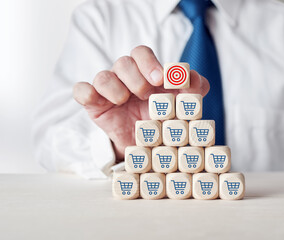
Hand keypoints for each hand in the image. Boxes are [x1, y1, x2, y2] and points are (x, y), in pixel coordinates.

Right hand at [73, 46, 209, 160]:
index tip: (161, 79)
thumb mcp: (182, 105)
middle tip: (145, 94)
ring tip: (124, 101)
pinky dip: (86, 92)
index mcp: (146, 72)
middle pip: (124, 62)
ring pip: (103, 75)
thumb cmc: (163, 119)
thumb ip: (193, 89)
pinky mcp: (94, 103)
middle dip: (136, 77)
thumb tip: (194, 78)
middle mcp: (126, 76)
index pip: (141, 53)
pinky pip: (81, 90)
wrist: (145, 146)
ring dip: (115, 87)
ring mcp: (108, 89)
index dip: (149, 63)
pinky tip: (97, 101)